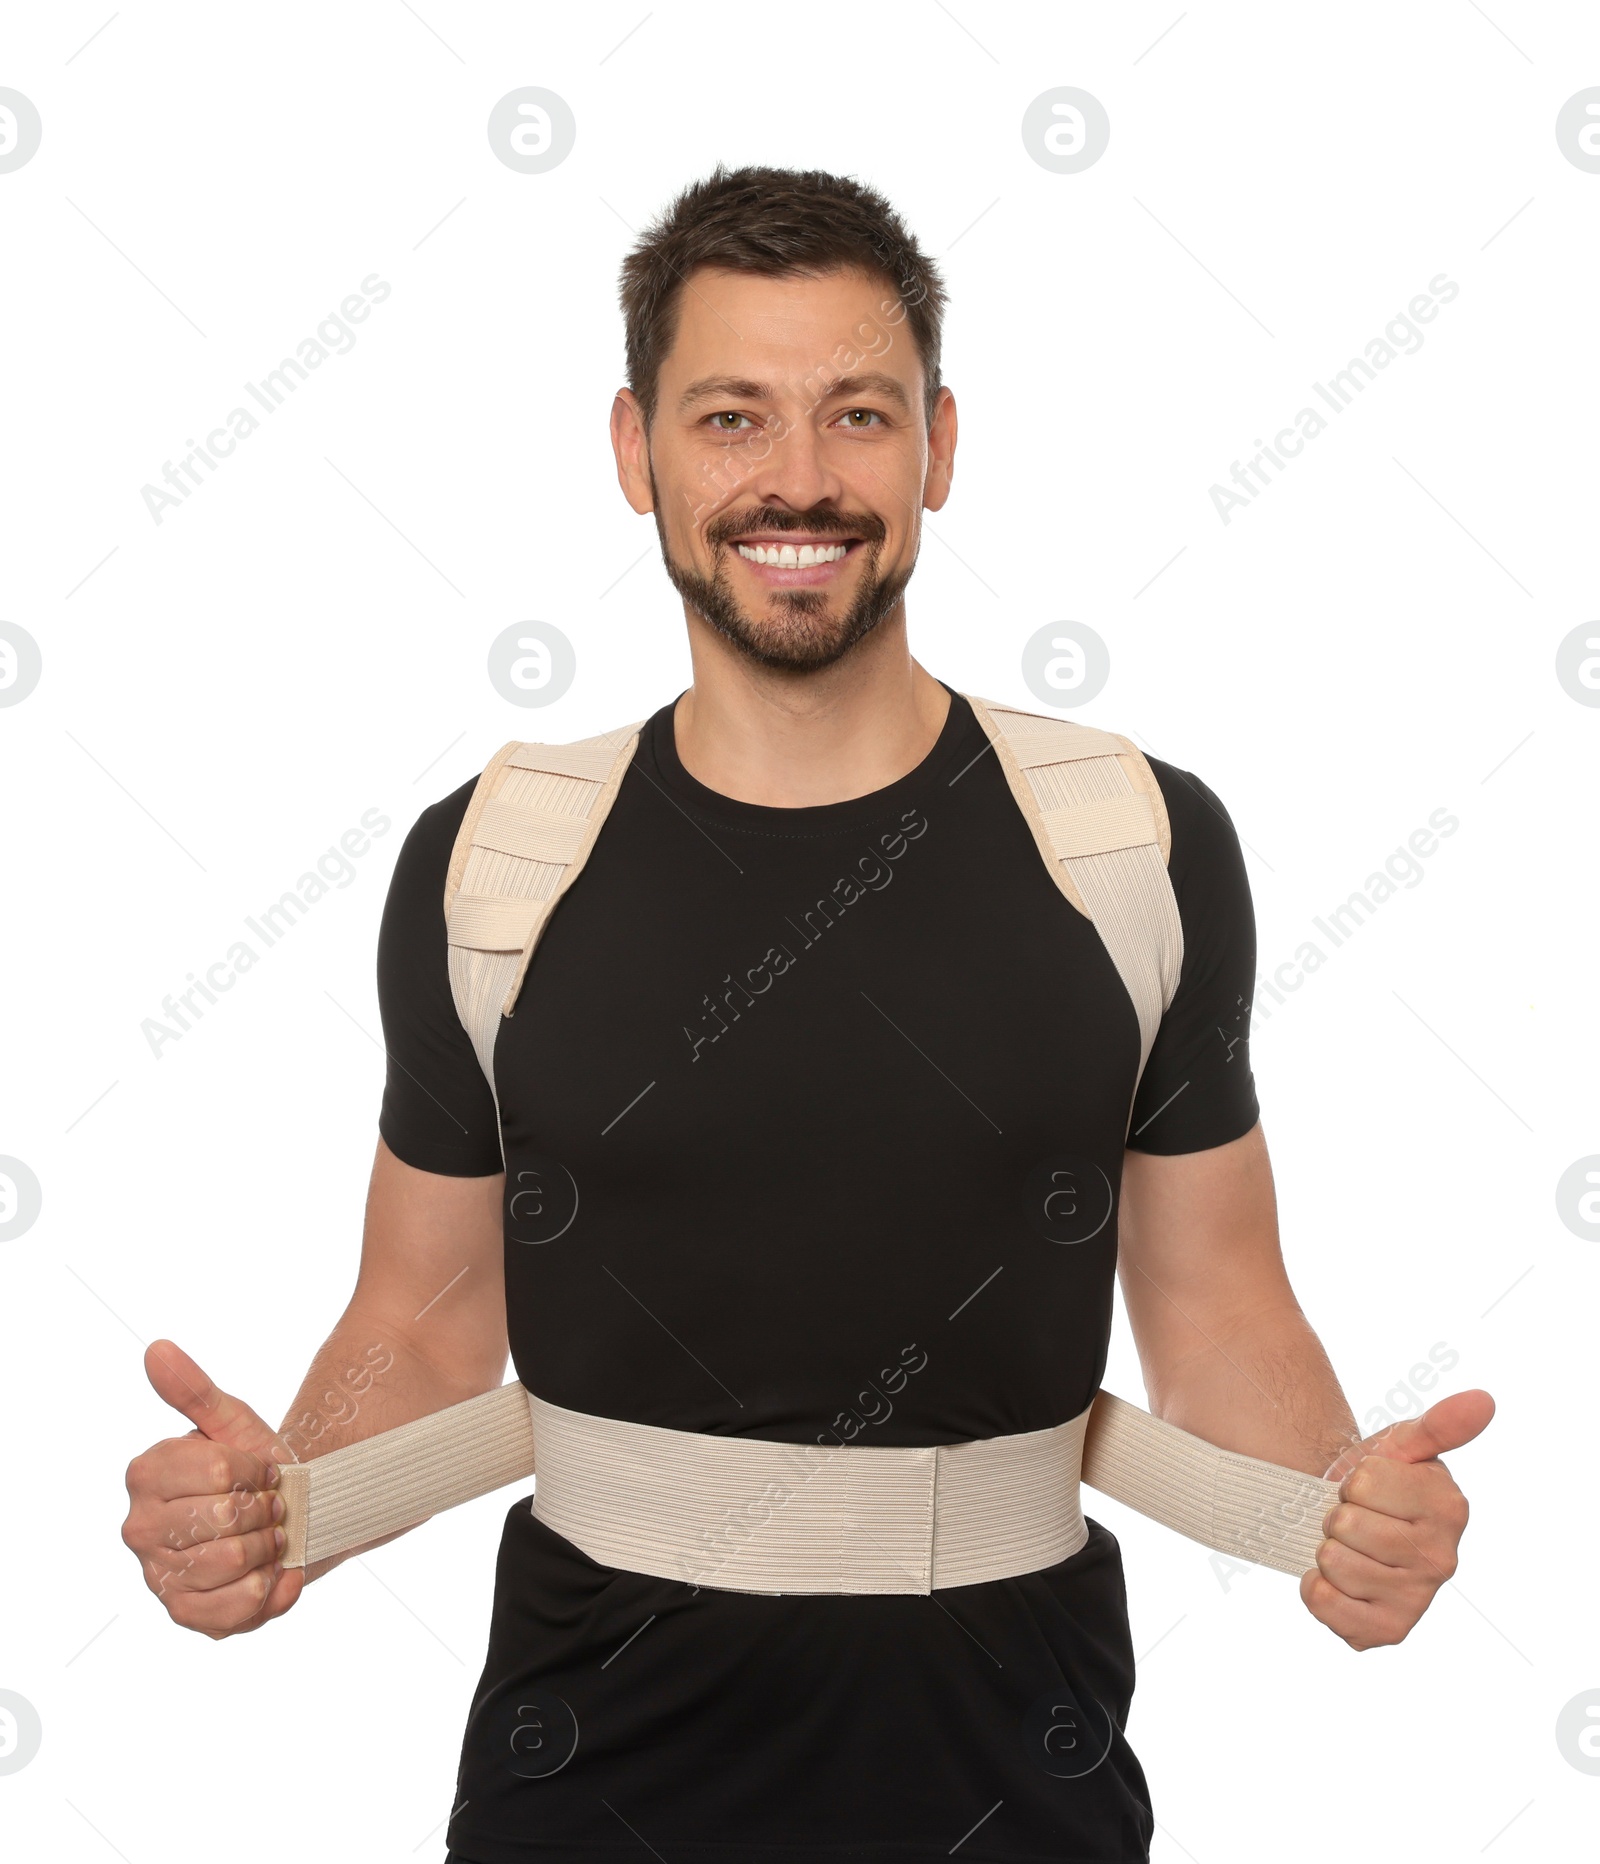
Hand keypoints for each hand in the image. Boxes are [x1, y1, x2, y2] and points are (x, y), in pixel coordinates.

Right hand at [122, 1339, 304, 1638]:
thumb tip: (156, 1349)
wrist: (284, 1515)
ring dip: (270, 1547)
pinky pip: (238, 1609)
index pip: (219, 1471)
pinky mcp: (186, 1615)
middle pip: (226, 1519)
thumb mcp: (233, 1422)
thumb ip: (194, 1389)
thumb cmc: (254, 1465)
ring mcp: (159, 1576)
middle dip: (266, 1508)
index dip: (257, 1470)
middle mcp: (139, 1528)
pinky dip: (273, 1590)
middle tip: (269, 1505)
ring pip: (234, 1562)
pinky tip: (273, 1573)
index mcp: (145, 1473)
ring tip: (268, 1536)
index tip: (261, 1470)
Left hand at [1300, 1388, 1493, 1650]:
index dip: (1352, 1480)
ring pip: (1332, 1562)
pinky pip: (1323, 1602)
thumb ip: (1438, 1425)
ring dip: (1325, 1550)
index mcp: (1449, 1509)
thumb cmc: (1375, 1481)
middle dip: (1336, 1514)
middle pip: (1345, 1524)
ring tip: (1348, 1547)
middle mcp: (1441, 1560)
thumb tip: (1483, 1400)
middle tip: (1355, 1519)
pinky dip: (1314, 1586)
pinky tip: (1337, 1580)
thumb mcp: (1401, 1445)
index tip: (1367, 1487)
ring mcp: (1415, 1600)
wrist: (1344, 1521)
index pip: (1363, 1481)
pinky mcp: (1385, 1631)